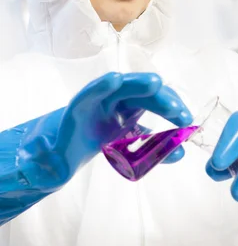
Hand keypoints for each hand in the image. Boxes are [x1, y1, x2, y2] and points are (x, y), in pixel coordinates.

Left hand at [19, 72, 191, 187]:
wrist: (70, 150)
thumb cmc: (60, 154)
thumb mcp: (51, 162)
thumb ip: (47, 164)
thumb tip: (45, 162)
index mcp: (80, 108)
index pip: (90, 92)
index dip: (102, 86)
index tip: (115, 80)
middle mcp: (103, 102)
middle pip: (128, 90)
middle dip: (151, 95)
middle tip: (174, 108)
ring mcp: (119, 108)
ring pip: (145, 99)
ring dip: (166, 105)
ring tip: (185, 120)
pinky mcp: (131, 119)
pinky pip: (150, 120)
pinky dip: (165, 127)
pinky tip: (179, 140)